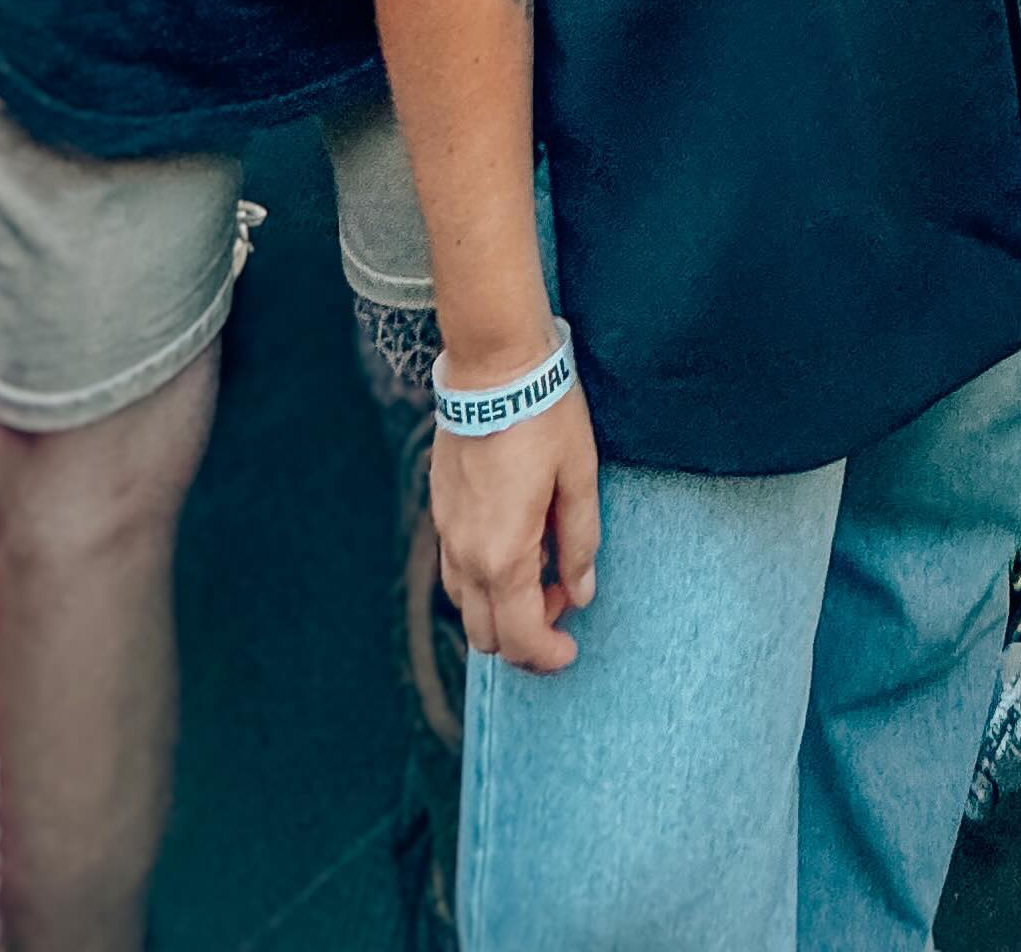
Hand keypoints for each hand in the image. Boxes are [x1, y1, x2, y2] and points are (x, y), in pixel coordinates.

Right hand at [431, 382, 601, 676]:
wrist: (493, 365)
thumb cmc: (545, 417)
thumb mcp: (579, 478)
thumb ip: (579, 543)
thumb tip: (580, 593)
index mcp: (504, 555)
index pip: (520, 637)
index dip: (547, 656)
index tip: (570, 651)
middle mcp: (467, 554)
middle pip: (485, 634)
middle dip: (524, 637)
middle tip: (561, 601)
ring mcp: (447, 531)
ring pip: (465, 603)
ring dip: (501, 608)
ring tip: (541, 570)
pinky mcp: (440, 509)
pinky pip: (455, 568)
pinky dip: (483, 579)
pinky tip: (514, 543)